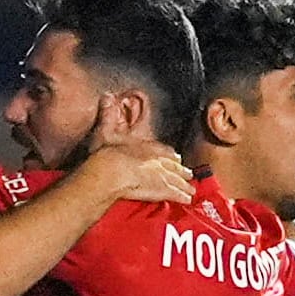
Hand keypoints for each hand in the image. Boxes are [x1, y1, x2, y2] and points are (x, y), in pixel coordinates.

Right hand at [75, 115, 194, 204]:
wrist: (110, 173)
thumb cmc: (105, 156)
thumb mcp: (103, 132)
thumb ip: (107, 115)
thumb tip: (106, 95)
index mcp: (144, 146)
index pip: (161, 149)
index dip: (168, 154)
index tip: (175, 156)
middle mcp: (156, 159)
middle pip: (172, 165)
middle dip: (180, 170)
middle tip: (188, 174)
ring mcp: (161, 174)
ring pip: (176, 179)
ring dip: (184, 184)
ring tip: (191, 190)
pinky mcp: (161, 189)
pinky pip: (175, 193)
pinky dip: (181, 196)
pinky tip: (187, 200)